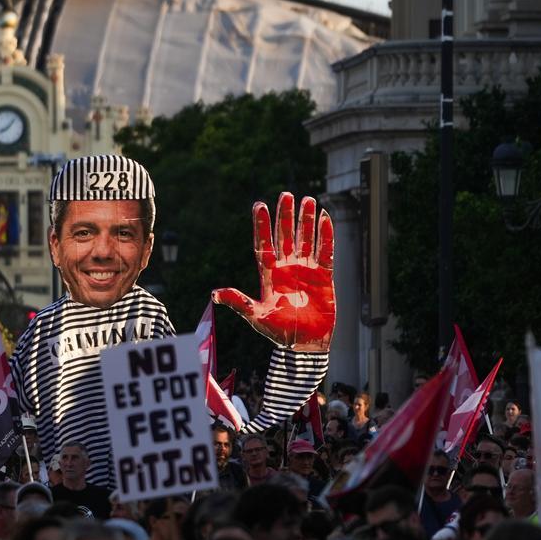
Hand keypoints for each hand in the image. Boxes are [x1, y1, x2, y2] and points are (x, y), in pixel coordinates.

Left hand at [213, 193, 334, 351]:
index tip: (259, 205)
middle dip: (285, 216)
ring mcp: (305, 271)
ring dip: (306, 220)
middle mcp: (286, 269)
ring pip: (306, 239)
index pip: (263, 245)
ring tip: (306, 199)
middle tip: (286, 194)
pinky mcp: (324, 277)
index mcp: (269, 275)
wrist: (304, 345)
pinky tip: (324, 218)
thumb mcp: (256, 317)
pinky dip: (326, 236)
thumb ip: (239, 302)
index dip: (261, 226)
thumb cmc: (278, 333)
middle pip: (285, 236)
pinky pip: (325, 252)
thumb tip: (214, 294)